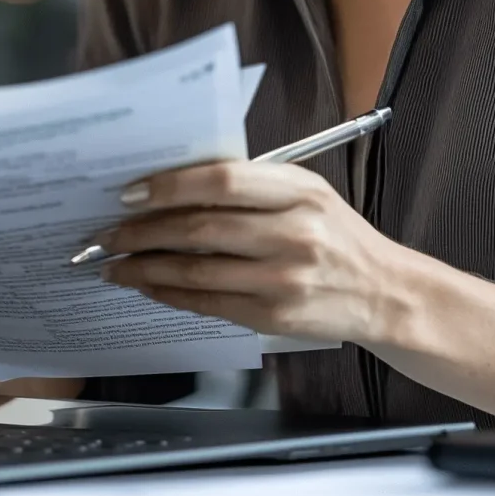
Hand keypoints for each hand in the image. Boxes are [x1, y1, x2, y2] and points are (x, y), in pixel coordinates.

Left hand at [96, 160, 416, 345]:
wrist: (385, 293)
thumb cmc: (338, 236)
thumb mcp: (309, 194)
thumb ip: (254, 186)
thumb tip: (177, 184)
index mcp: (301, 191)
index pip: (224, 180)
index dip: (170, 186)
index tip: (132, 191)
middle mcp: (294, 234)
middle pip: (201, 228)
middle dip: (143, 229)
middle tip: (109, 231)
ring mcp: (283, 279)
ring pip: (196, 271)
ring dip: (146, 266)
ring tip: (116, 262)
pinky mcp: (273, 315)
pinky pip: (207, 303)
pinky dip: (170, 293)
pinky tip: (148, 285)